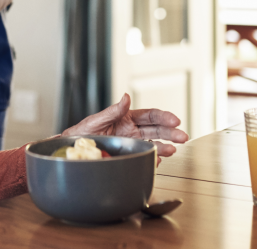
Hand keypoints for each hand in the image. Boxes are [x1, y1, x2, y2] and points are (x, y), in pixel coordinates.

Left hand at [62, 93, 188, 157]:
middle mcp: (132, 130)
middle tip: (183, 137)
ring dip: (165, 146)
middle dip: (171, 133)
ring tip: (173, 150)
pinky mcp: (129, 154)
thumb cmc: (82, 133)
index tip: (175, 120)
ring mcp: (132, 143)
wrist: (73, 152)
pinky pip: (144, 155)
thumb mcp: (96, 120)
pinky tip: (158, 160)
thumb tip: (126, 96)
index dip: (164, 117)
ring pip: (153, 143)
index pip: (150, 115)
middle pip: (157, 130)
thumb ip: (113, 110)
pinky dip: (152, 158)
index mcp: (127, 117)